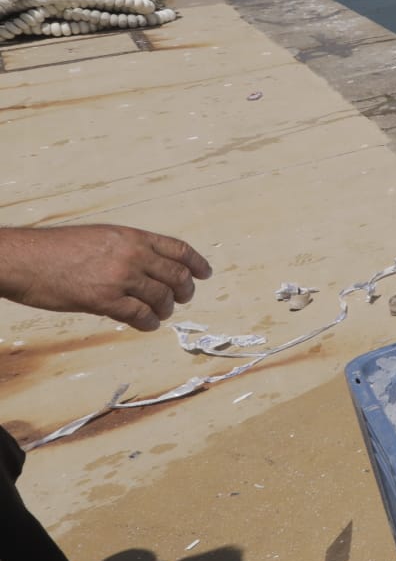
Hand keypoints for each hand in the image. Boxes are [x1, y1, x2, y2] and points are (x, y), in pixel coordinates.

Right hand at [0, 225, 212, 330]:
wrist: (24, 259)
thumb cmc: (55, 249)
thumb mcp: (100, 237)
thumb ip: (127, 250)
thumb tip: (148, 269)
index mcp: (131, 236)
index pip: (178, 249)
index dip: (196, 263)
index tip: (205, 274)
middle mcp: (131, 254)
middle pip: (176, 276)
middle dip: (185, 290)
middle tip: (182, 299)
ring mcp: (119, 277)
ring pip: (162, 297)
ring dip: (166, 308)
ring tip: (160, 313)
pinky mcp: (104, 300)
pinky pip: (140, 314)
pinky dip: (148, 322)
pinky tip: (147, 323)